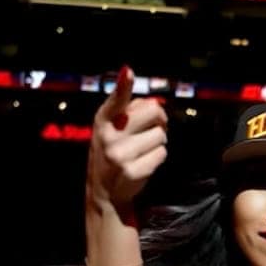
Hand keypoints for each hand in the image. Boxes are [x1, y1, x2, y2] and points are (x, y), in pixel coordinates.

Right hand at [87, 66, 168, 216]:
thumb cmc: (113, 151)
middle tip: (154, 127)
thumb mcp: (110, 128)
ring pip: (161, 135)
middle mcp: (109, 136)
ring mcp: (120, 154)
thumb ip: (128, 111)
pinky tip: (144, 162)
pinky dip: (158, 157)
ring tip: (144, 149)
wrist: (105, 191)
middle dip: (160, 119)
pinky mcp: (134, 171)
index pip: (115, 100)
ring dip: (158, 141)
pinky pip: (162, 154)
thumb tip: (153, 103)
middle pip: (153, 112)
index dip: (123, 86)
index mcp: (103, 120)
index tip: (128, 73)